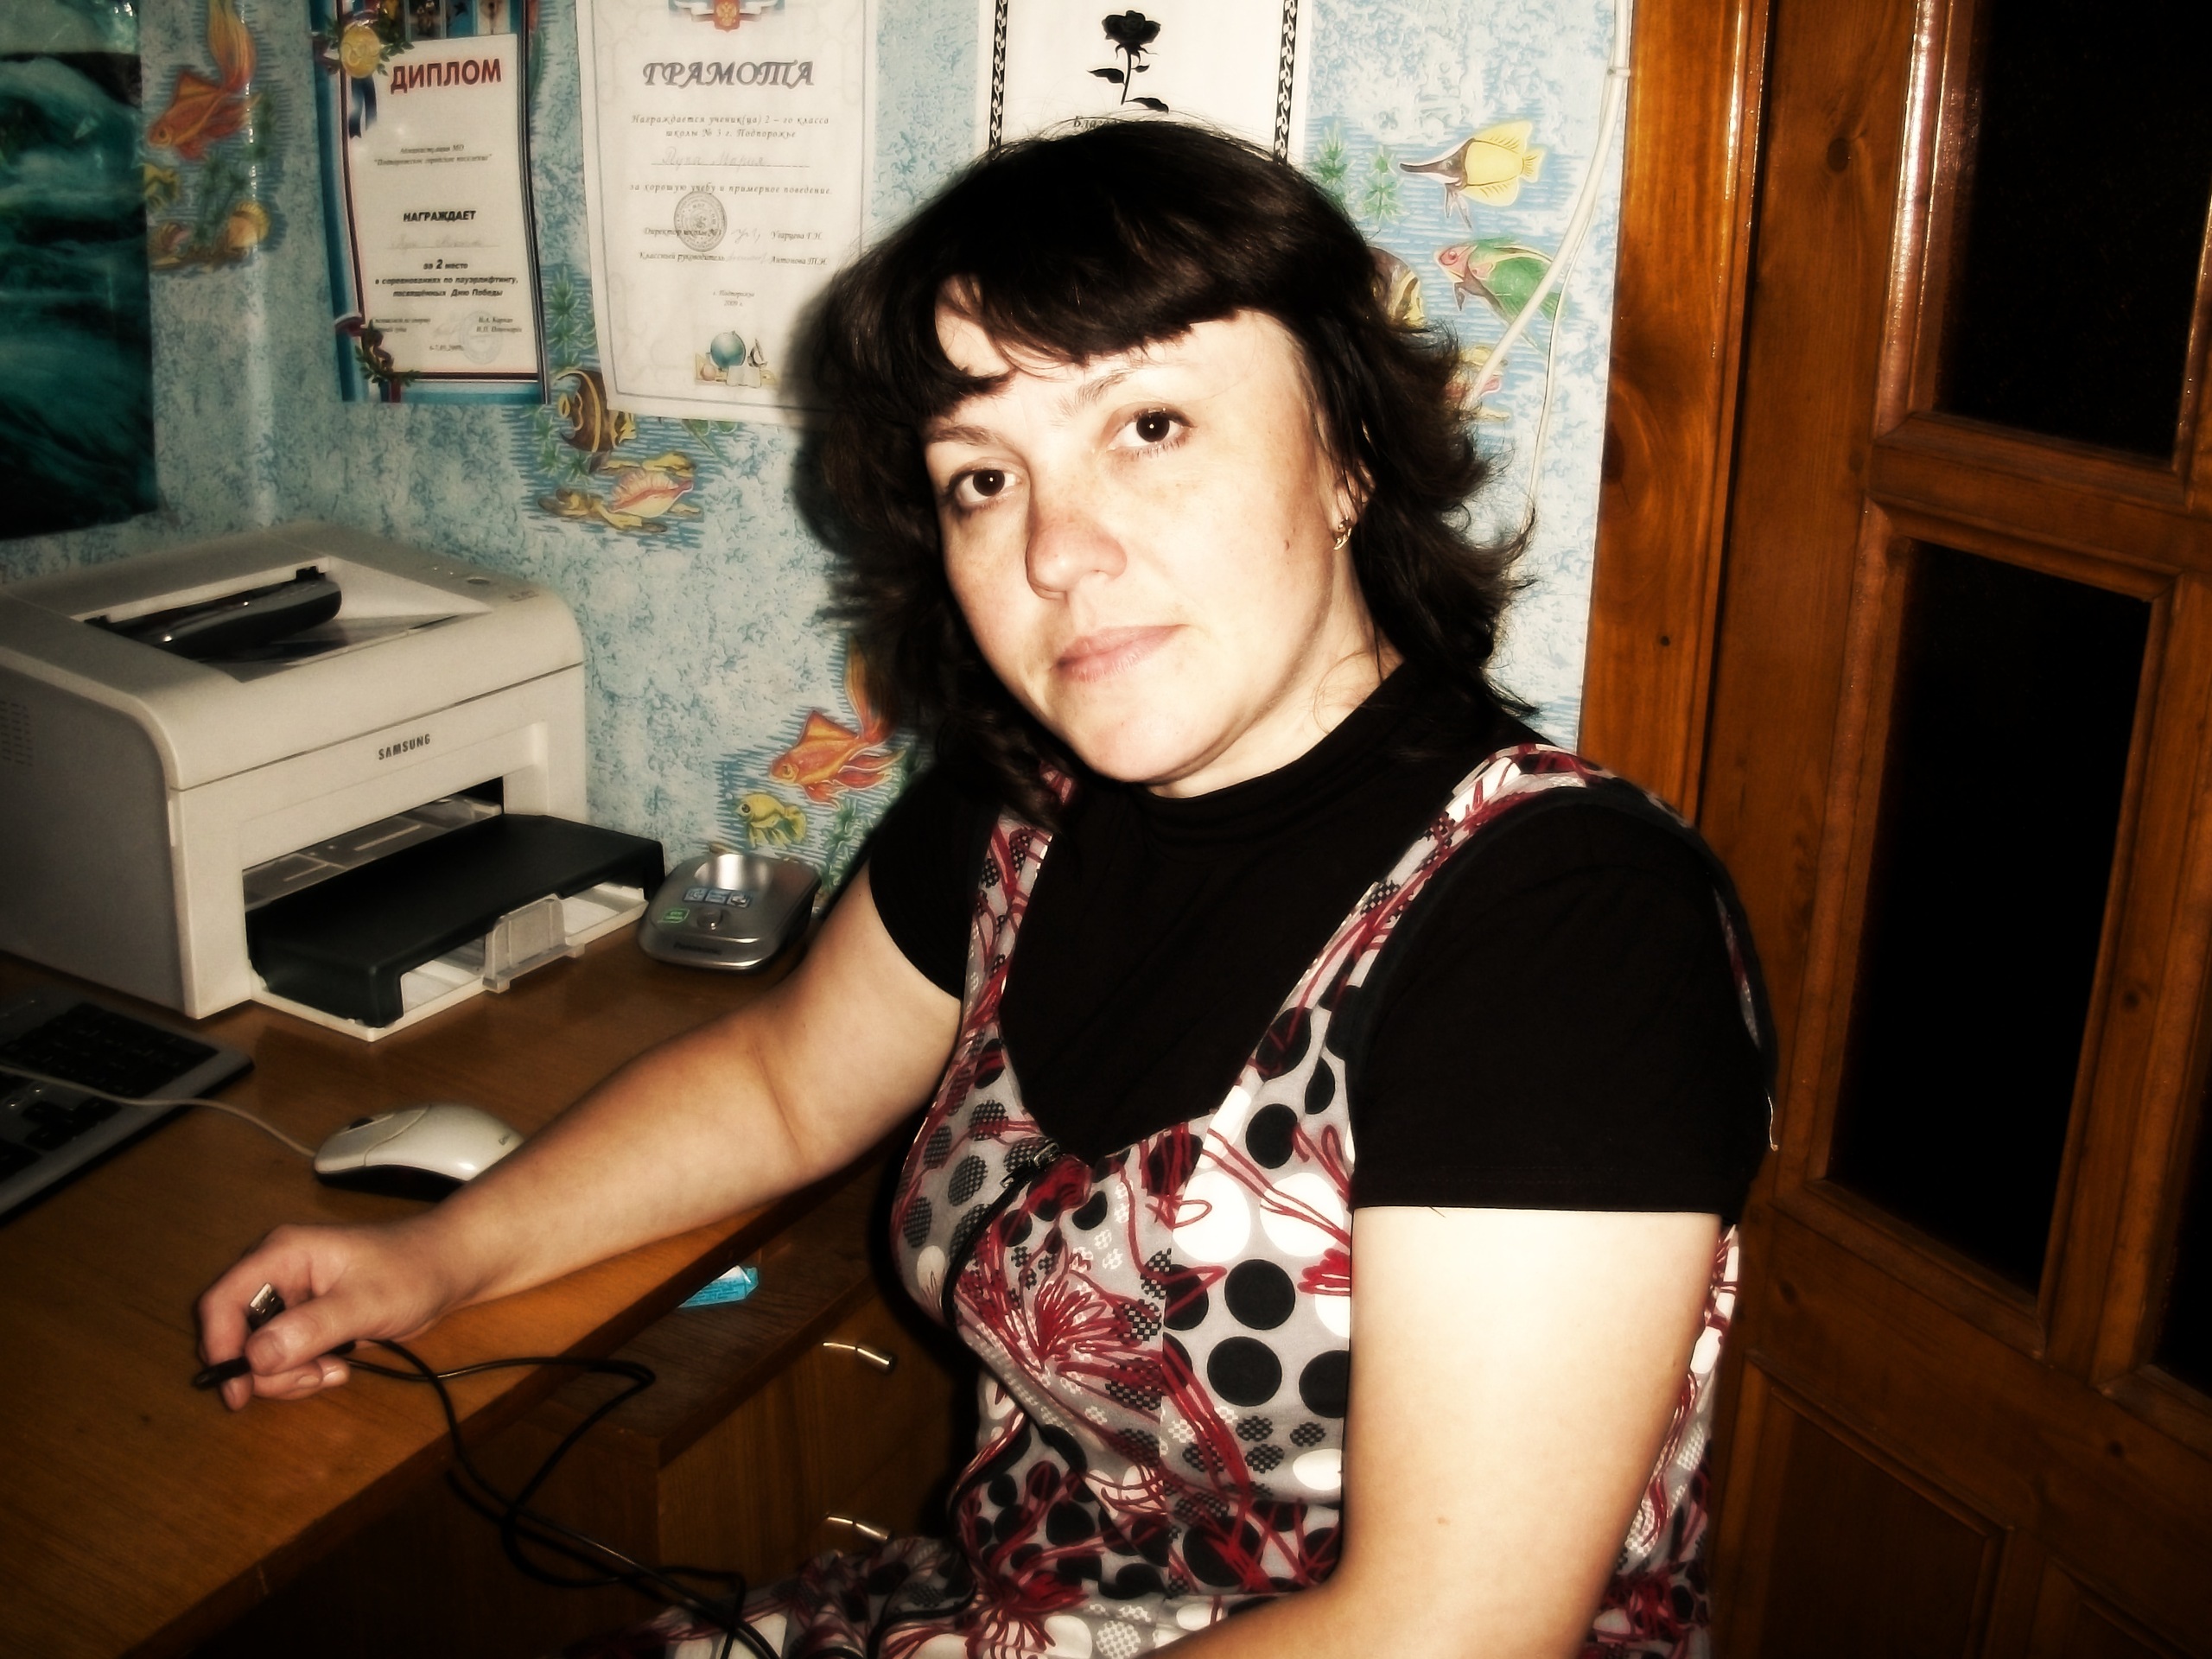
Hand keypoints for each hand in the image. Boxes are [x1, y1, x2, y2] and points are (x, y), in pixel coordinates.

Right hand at [194, 1215, 462, 1410]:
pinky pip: (282, 1356)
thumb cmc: (413, 1271)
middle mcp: (276, 1273)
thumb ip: (312, 1328)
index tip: (238, 1392)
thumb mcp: (366, 1302)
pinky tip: (338, 1365)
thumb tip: (256, 1357)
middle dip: (267, 1368)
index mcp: (281, 1254)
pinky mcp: (304, 1319)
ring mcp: (290, 1297)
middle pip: (237, 1333)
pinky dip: (303, 1370)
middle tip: (313, 1377)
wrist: (449, 1268)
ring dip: (290, 1373)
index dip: (221, 1348)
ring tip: (336, 1369)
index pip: (222, 1301)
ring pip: (258, 1352)